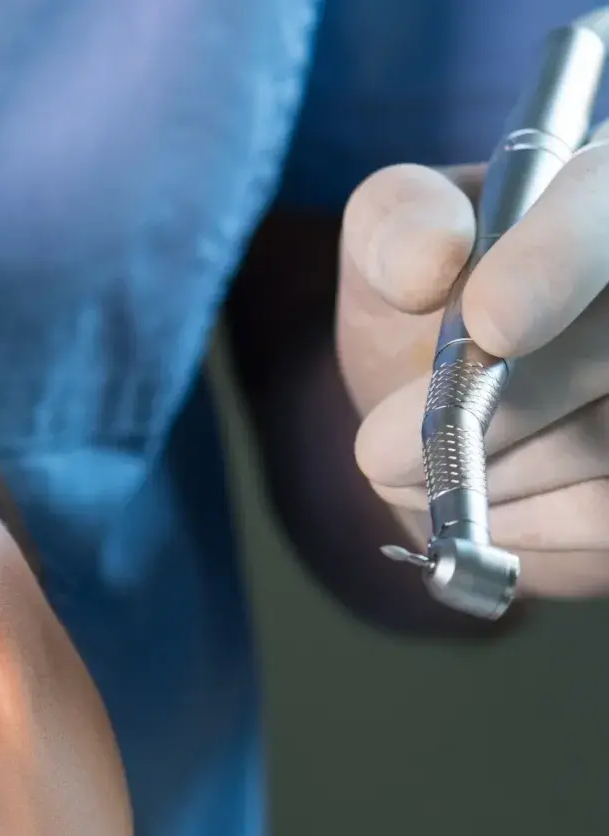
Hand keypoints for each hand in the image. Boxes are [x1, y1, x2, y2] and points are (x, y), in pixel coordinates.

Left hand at [337, 149, 608, 597]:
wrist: (464, 390)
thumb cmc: (441, 295)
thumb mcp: (394, 240)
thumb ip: (396, 224)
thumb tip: (430, 259)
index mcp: (605, 186)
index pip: (604, 199)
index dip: (557, 261)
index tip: (490, 323)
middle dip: (499, 412)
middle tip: (376, 451)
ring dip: (495, 477)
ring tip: (407, 470)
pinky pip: (606, 518)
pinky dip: (525, 523)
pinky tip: (478, 502)